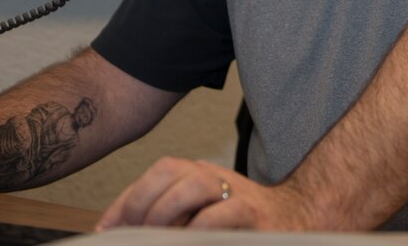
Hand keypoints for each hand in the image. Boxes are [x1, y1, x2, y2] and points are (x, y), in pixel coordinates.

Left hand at [96, 157, 312, 229]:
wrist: (301, 221)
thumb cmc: (243, 225)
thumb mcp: (201, 216)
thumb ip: (169, 218)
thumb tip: (119, 230)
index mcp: (200, 174)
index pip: (157, 173)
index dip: (127, 200)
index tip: (106, 230)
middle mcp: (216, 176)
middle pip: (171, 170)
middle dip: (143, 201)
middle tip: (133, 233)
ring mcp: (237, 192)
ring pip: (195, 182)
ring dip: (166, 209)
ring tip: (155, 235)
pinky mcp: (255, 215)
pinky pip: (223, 213)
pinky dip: (200, 227)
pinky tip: (188, 239)